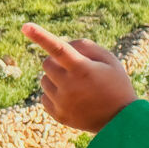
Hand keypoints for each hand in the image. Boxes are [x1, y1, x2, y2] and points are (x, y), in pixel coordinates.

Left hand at [22, 23, 137, 132]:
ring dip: (56, 79)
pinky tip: (74, 99)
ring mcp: (62, 102)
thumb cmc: (117, 85)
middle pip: (47, 64)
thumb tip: (62, 45)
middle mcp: (69, 85)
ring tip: (78, 87)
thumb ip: (87, 47)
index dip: (41, 36)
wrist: (122, 120)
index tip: (26, 26)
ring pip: (44, 80)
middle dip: (57, 63)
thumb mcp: (111, 61)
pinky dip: (56, 94)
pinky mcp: (58, 114)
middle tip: (75, 69)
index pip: (59, 49)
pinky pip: (45, 97)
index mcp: (83, 69)